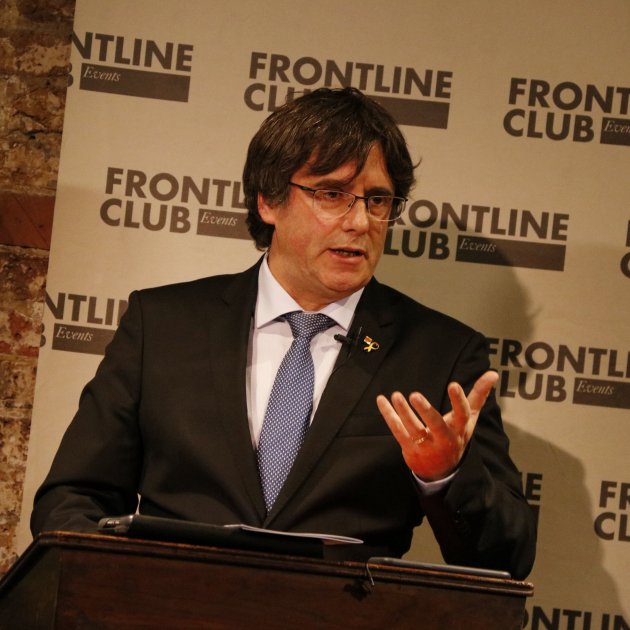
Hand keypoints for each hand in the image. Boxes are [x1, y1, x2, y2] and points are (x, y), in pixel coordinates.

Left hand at [376, 370, 498, 480]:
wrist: (442, 471)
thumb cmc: (456, 436)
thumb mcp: (469, 418)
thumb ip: (479, 395)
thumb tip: (493, 373)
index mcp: (460, 429)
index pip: (462, 414)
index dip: (458, 400)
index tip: (453, 385)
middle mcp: (444, 439)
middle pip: (436, 426)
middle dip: (426, 411)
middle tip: (415, 395)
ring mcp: (426, 446)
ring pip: (413, 429)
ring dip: (403, 412)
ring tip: (396, 395)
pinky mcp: (410, 448)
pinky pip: (397, 431)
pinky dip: (389, 415)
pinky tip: (382, 400)